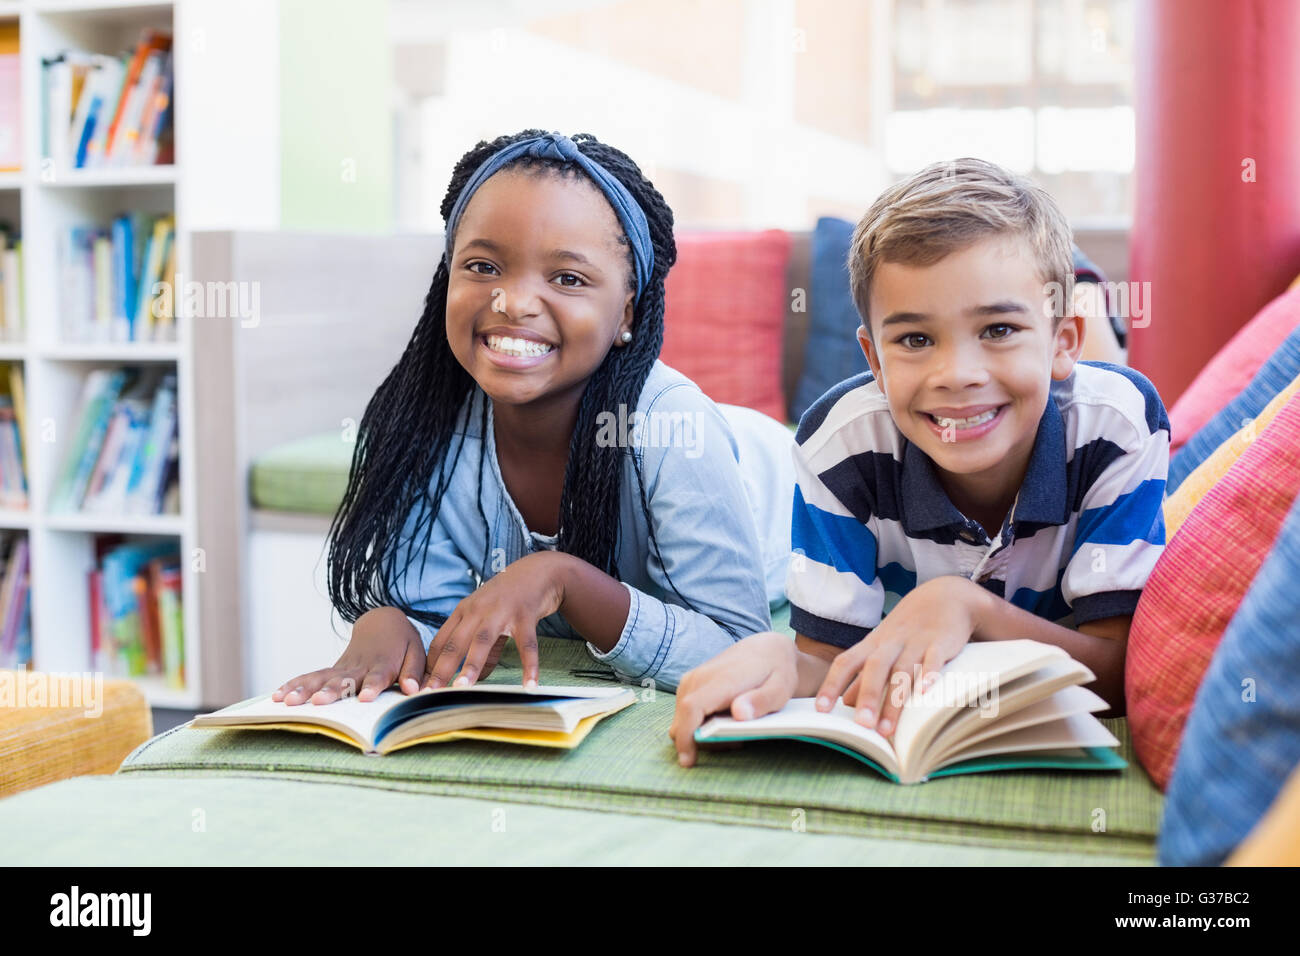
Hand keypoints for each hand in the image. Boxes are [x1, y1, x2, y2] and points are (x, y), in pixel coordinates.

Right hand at [271, 607, 424, 705]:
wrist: (383, 623)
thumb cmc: (403, 643)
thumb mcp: (416, 653)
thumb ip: (414, 672)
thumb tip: (413, 689)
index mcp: (383, 664)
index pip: (378, 676)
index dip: (373, 686)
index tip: (366, 698)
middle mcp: (360, 666)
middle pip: (344, 680)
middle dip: (331, 691)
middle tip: (318, 702)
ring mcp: (343, 667)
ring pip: (322, 677)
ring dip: (305, 689)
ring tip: (288, 701)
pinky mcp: (333, 670)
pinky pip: (312, 676)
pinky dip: (295, 684)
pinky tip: (278, 696)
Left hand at [422, 552, 562, 689]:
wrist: (538, 571)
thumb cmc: (509, 598)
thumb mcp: (488, 618)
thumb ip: (483, 649)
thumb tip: (477, 679)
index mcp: (464, 611)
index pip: (441, 642)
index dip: (431, 665)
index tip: (423, 688)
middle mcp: (478, 610)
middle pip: (455, 642)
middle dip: (441, 669)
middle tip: (429, 693)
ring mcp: (501, 611)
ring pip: (482, 641)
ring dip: (471, 665)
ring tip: (462, 688)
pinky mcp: (525, 615)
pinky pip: (526, 644)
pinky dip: (529, 665)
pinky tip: (530, 686)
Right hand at [669, 631, 799, 767]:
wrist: (766, 649)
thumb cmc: (775, 671)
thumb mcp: (780, 688)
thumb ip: (762, 701)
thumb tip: (738, 713)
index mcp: (720, 679)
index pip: (691, 707)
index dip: (686, 736)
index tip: (688, 761)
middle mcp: (699, 678)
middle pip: (682, 720)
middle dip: (699, 741)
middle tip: (735, 741)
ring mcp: (691, 680)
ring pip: (681, 719)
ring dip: (699, 733)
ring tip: (732, 730)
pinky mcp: (690, 683)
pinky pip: (684, 713)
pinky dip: (698, 724)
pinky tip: (723, 722)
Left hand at [816, 576, 982, 737]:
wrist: (945, 596)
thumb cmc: (907, 629)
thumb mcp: (882, 648)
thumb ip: (864, 675)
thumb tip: (844, 704)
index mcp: (872, 644)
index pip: (846, 663)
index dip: (832, 685)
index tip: (820, 710)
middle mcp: (891, 642)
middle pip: (874, 668)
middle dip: (867, 697)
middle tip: (861, 727)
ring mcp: (916, 641)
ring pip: (902, 670)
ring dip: (894, 700)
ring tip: (887, 729)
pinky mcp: (941, 641)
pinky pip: (934, 657)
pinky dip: (929, 674)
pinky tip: (924, 693)